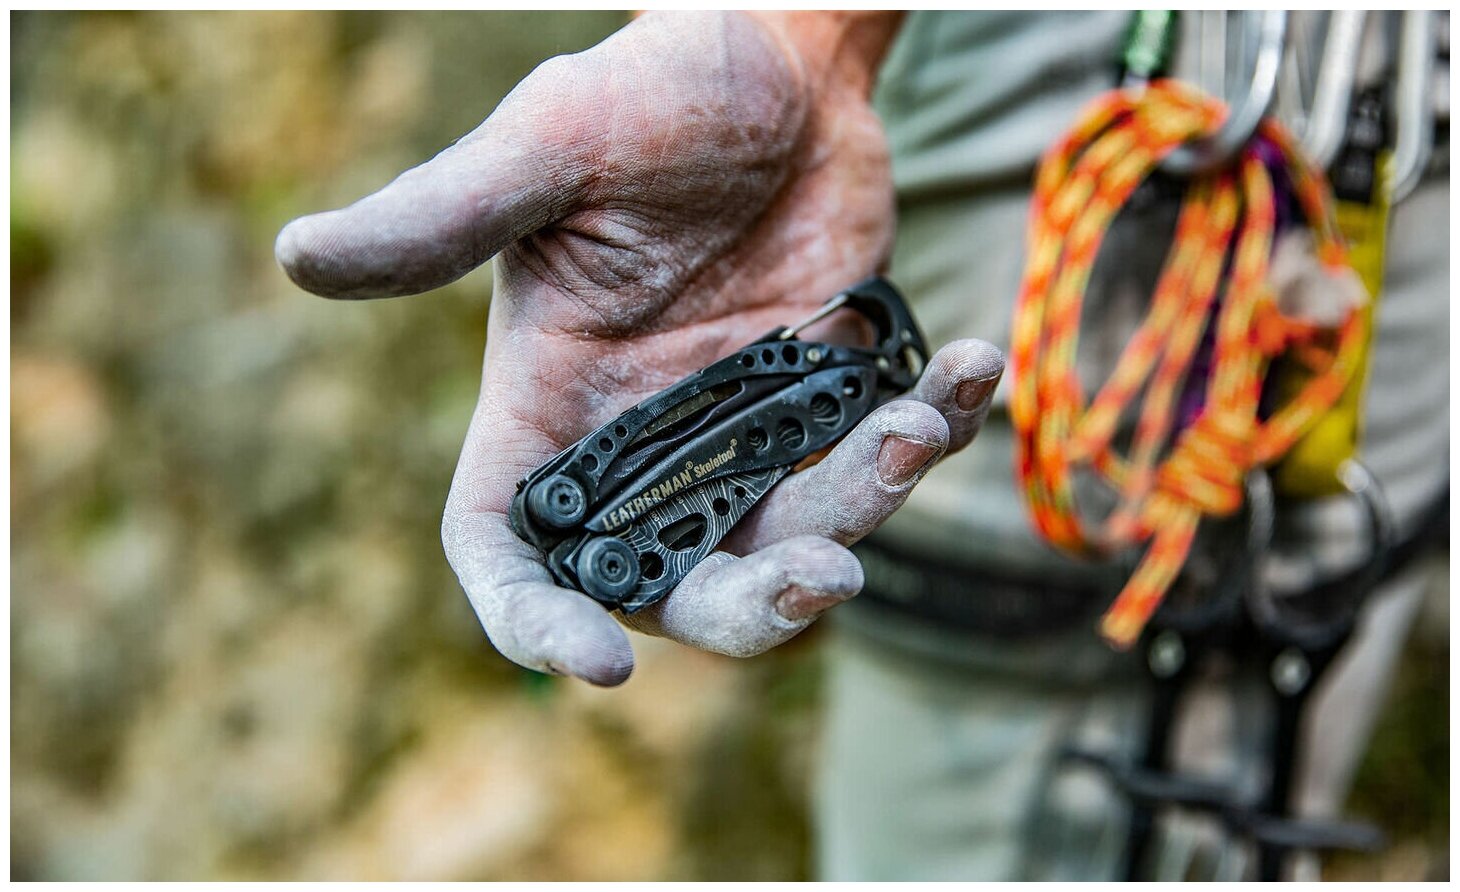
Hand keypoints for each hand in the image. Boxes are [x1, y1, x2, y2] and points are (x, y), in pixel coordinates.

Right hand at [276, 11, 1004, 684]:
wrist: (781, 55)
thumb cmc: (654, 88)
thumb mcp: (550, 147)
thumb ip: (444, 217)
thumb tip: (298, 255)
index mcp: (550, 401)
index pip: (507, 548)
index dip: (532, 623)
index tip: (597, 664)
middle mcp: (642, 438)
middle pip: (670, 585)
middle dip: (748, 608)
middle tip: (829, 577)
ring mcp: (741, 428)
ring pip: (790, 539)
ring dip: (863, 510)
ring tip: (918, 423)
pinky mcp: (826, 399)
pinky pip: (878, 458)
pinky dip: (935, 433)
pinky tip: (972, 370)